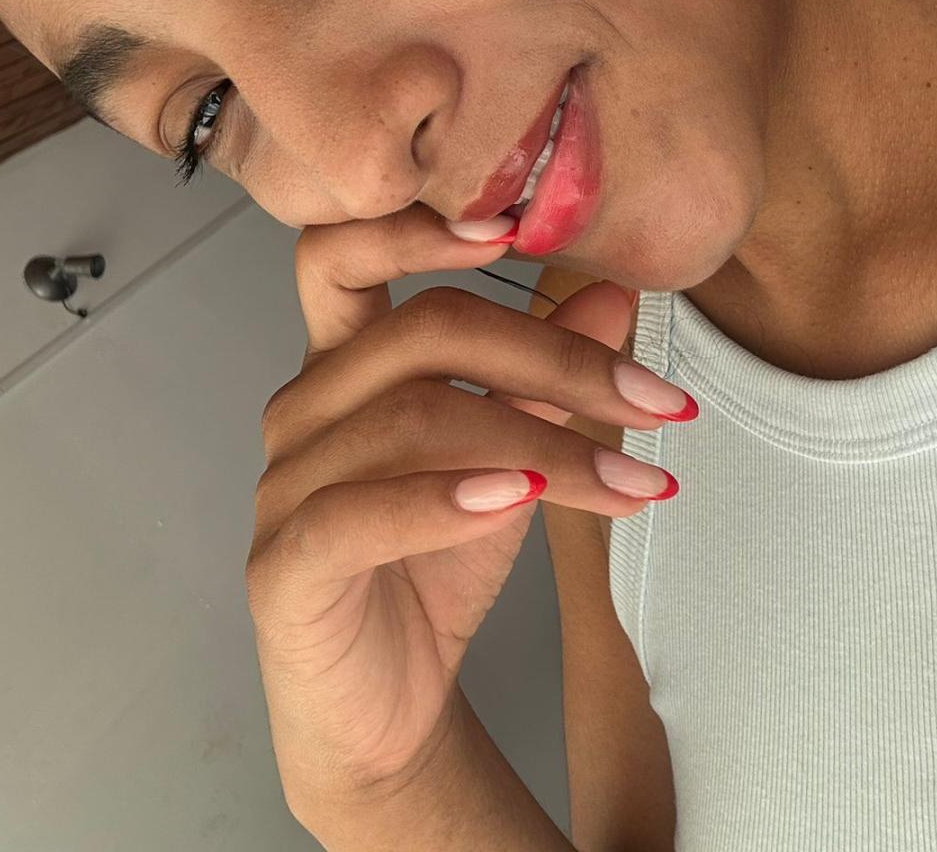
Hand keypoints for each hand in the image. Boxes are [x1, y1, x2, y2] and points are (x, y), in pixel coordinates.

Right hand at [244, 203, 689, 829]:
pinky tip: (519, 500)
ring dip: (539, 444)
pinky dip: (445, 501)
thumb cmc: (438, 562)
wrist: (390, 710)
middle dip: (551, 359)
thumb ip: (547, 373)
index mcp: (343, 363)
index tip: (512, 226)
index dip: (414, 227)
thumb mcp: (511, 454)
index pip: (341, 255)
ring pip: (411, 422)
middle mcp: (303, 408)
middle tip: (653, 402)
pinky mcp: (285, 567)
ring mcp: (283, 486)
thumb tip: (617, 290)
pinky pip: (357, 514)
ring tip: (630, 483)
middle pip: (418, 333)